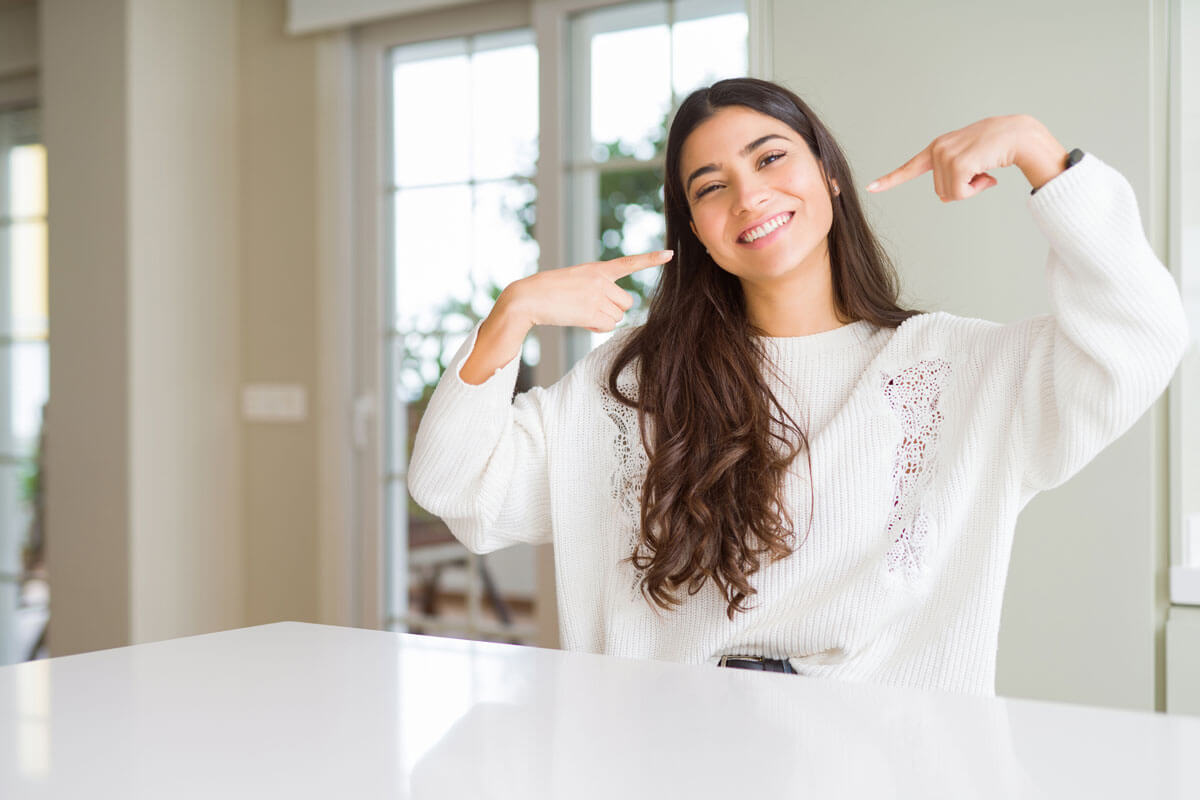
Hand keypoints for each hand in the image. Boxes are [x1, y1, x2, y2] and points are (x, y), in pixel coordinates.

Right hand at [504, 250, 671, 332]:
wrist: (529, 297)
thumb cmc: (549, 291)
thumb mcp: (576, 280)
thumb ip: (597, 288)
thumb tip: (611, 314)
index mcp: (597, 269)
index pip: (629, 263)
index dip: (651, 259)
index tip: (670, 254)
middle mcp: (601, 280)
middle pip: (627, 301)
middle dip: (614, 309)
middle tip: (592, 308)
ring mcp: (598, 296)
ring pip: (617, 316)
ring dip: (603, 319)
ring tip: (580, 311)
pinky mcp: (592, 312)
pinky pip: (607, 326)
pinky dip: (595, 327)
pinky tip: (579, 319)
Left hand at [865, 114, 1067, 200]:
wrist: (1019, 135)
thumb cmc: (997, 148)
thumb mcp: (969, 161)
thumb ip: (952, 176)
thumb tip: (943, 197)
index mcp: (938, 148)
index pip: (910, 167)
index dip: (890, 179)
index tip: (870, 188)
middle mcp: (938, 149)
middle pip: (940, 191)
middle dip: (962, 188)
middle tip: (980, 169)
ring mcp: (946, 155)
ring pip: (950, 194)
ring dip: (971, 188)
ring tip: (985, 168)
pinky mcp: (958, 163)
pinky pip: (959, 193)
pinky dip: (976, 189)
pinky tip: (988, 174)